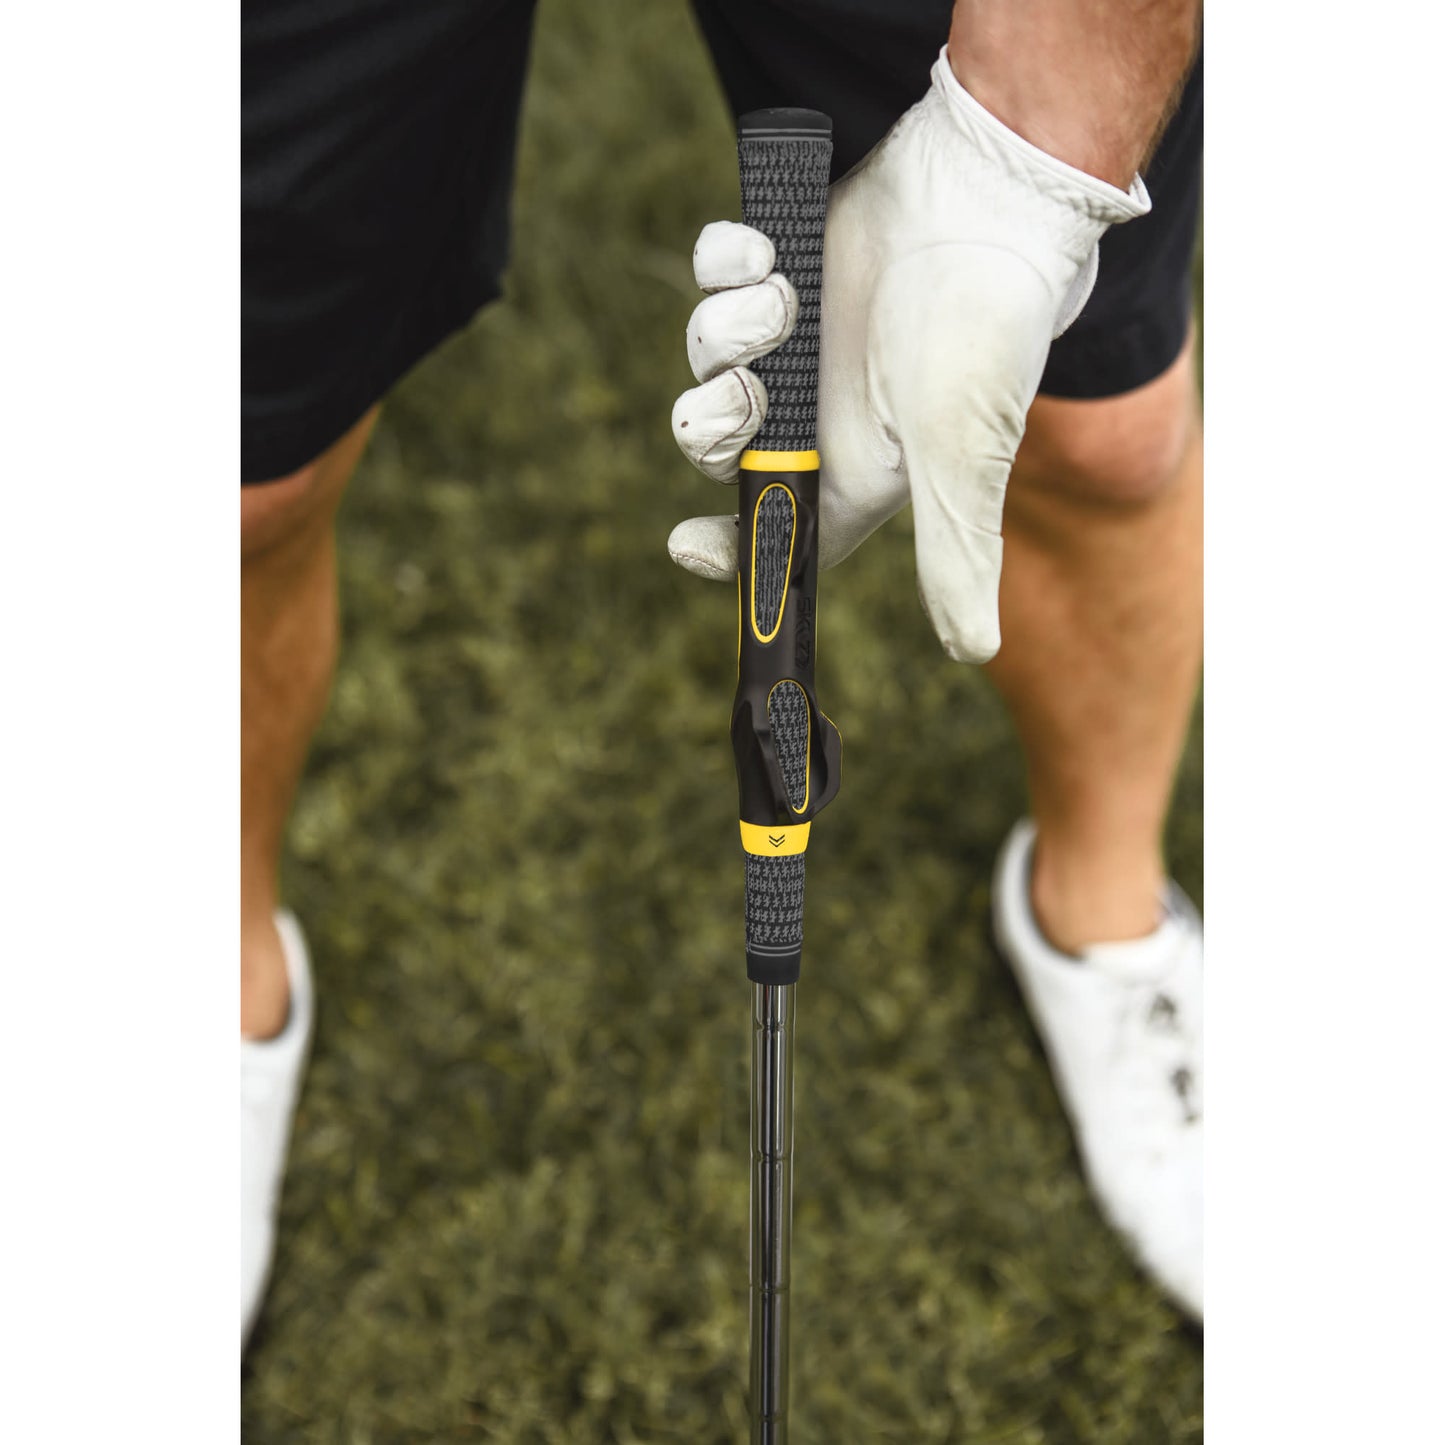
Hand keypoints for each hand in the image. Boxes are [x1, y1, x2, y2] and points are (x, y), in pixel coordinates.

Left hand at [669, 50, 1148, 661]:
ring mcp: (794, 336)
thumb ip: (956, 556)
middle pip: (715, 449)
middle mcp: (816, 411)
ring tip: (778, 299)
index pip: (774, 532)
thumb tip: (974, 650)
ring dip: (721, 334)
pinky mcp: (783, 259)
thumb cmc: (986, 336)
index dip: (726, 551)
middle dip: (711, 425)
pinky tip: (765, 253)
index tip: (687, 546)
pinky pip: (715, 275)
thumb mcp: (964, 461)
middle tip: (744, 394)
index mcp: (850, 469)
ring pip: (705, 361)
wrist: (995, 202)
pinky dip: (723, 265)